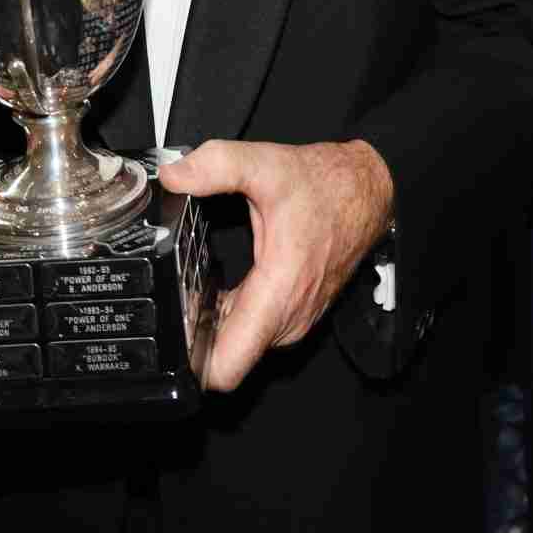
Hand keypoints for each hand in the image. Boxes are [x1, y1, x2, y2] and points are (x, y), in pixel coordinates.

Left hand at [157, 139, 393, 392]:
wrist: (366, 193)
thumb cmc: (326, 186)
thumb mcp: (266, 164)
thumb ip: (216, 166)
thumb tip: (173, 176)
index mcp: (279, 292)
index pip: (227, 368)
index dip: (189, 364)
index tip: (166, 337)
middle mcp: (287, 318)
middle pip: (222, 357)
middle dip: (194, 333)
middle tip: (178, 292)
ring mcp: (292, 321)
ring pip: (236, 345)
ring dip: (213, 324)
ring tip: (197, 287)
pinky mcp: (293, 316)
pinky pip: (250, 330)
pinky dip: (231, 315)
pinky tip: (220, 286)